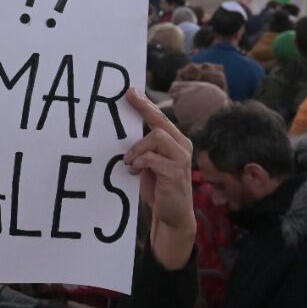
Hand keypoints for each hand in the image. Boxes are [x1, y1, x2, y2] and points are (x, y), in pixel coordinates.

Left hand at [125, 89, 196, 269]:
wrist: (172, 216)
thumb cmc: (159, 188)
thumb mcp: (150, 164)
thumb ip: (144, 148)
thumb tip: (123, 132)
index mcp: (176, 141)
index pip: (160, 118)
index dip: (145, 104)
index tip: (130, 91)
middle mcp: (182, 146)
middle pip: (160, 122)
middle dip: (142, 109)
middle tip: (127, 98)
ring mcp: (181, 159)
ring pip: (156, 137)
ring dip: (138, 148)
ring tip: (129, 161)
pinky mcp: (176, 173)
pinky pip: (153, 158)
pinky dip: (140, 162)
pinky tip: (134, 170)